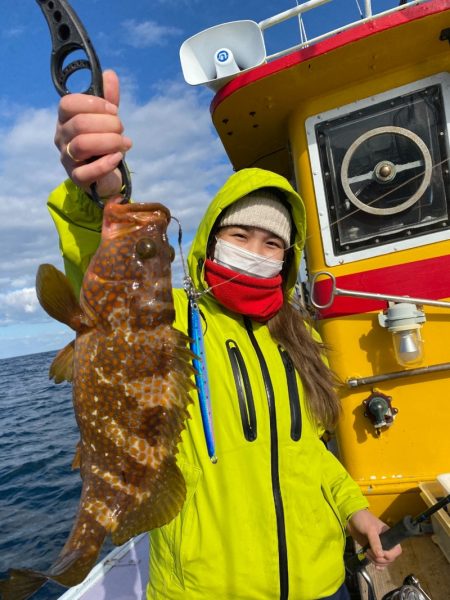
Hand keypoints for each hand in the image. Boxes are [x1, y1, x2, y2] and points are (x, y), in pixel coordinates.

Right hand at [54, 69, 131, 198]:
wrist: (106, 174)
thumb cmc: (104, 142)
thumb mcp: (107, 119)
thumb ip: (108, 99)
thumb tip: (109, 74)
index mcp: (65, 119)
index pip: (68, 104)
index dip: (94, 104)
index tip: (114, 110)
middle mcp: (62, 137)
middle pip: (79, 124)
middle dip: (107, 124)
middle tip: (122, 129)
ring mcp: (67, 158)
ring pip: (82, 145)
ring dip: (109, 141)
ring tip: (124, 143)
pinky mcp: (77, 178)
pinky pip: (87, 171)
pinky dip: (106, 163)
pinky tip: (118, 157)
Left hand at [347, 509, 401, 568]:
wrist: (351, 518)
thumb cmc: (363, 520)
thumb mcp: (370, 529)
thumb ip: (375, 542)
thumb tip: (380, 556)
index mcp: (389, 536)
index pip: (397, 550)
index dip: (390, 555)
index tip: (380, 554)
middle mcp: (386, 543)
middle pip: (390, 558)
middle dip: (380, 559)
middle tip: (369, 552)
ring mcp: (379, 548)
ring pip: (384, 561)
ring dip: (376, 561)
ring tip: (367, 553)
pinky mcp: (372, 551)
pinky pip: (378, 561)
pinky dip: (377, 565)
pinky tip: (374, 565)